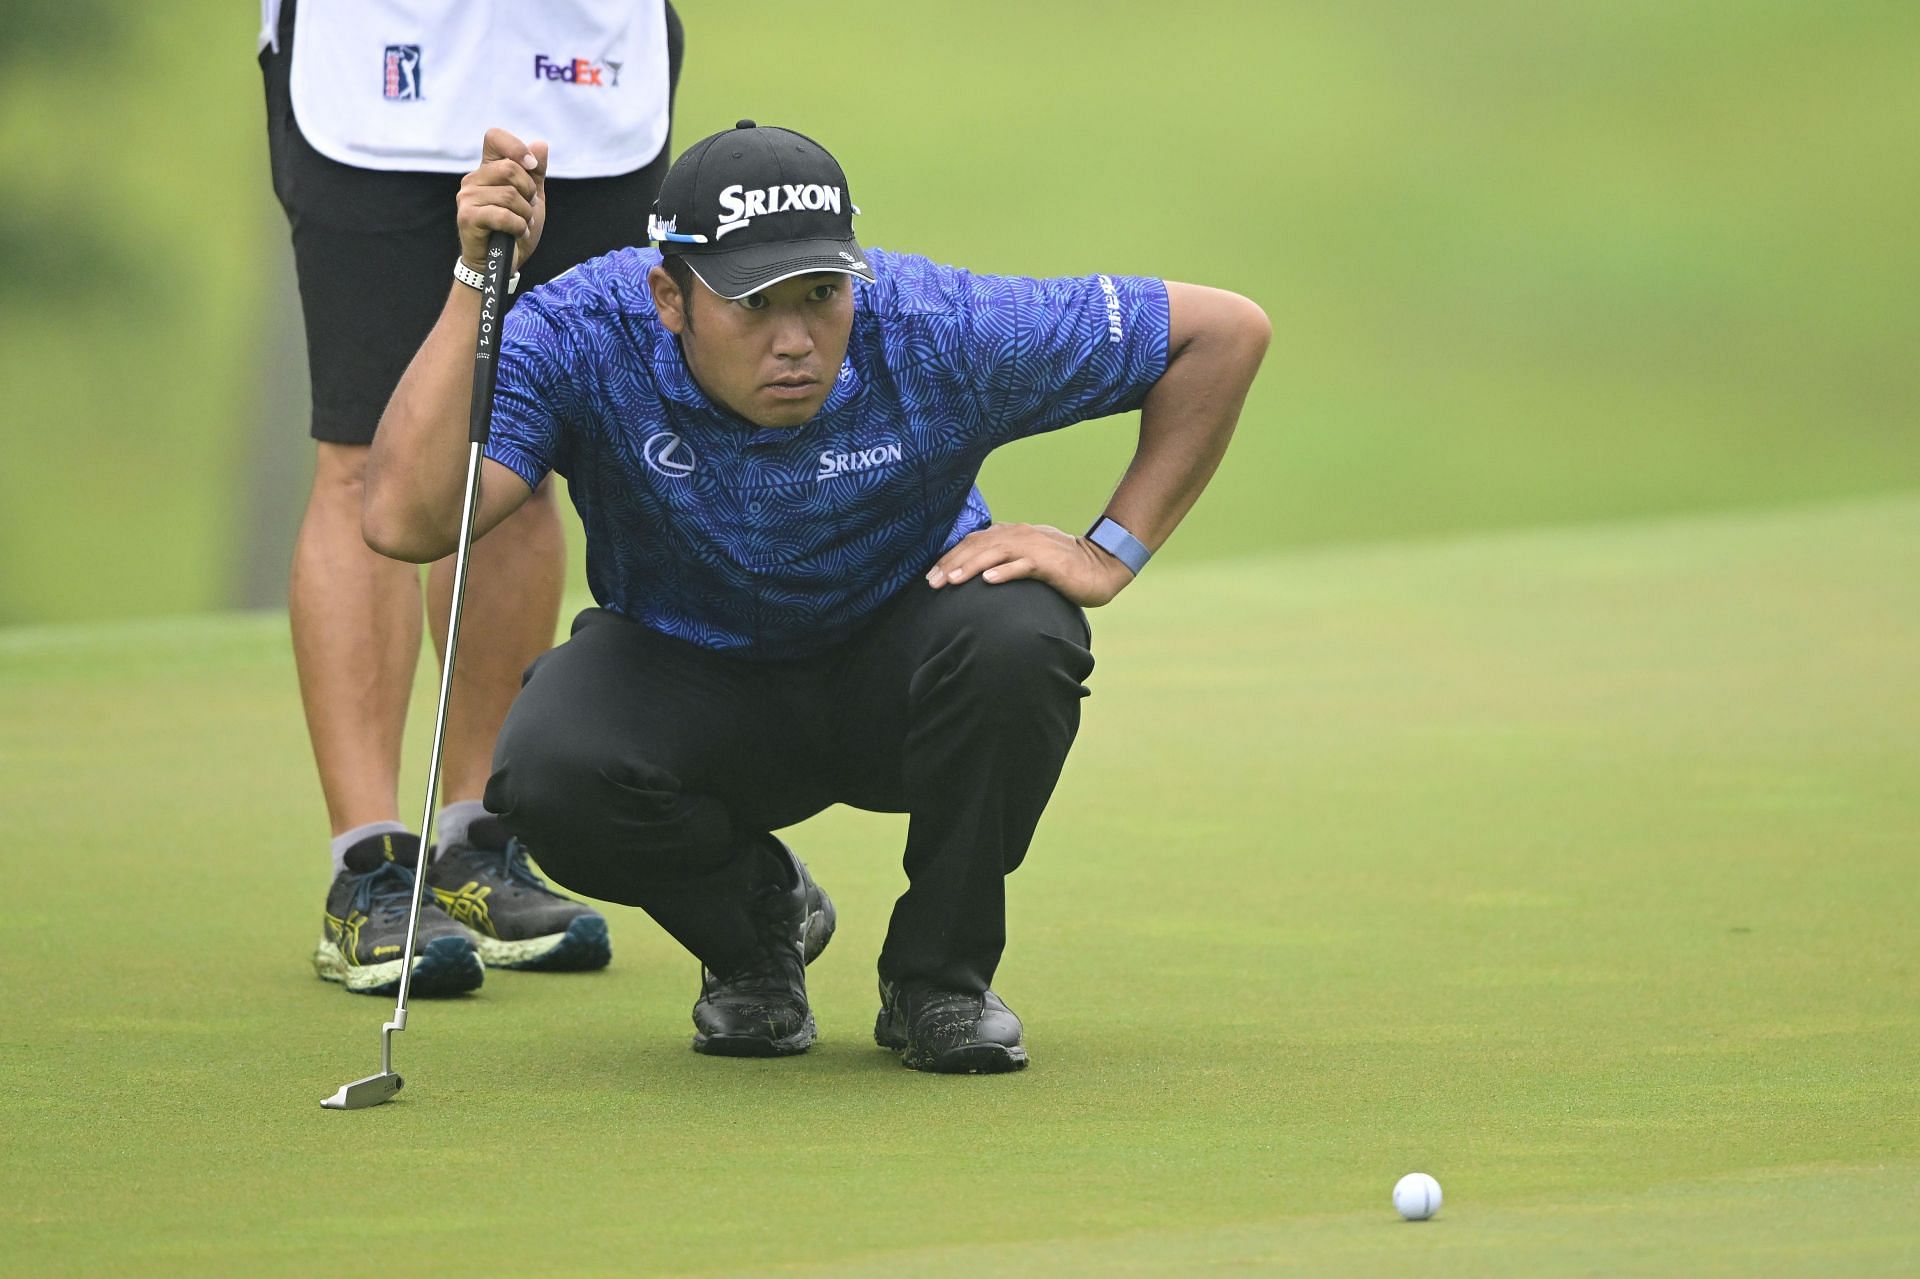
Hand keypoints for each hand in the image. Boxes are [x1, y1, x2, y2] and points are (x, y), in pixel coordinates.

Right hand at [457, 128, 547, 273]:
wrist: (502, 264)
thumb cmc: (514, 230)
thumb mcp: (532, 199)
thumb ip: (535, 173)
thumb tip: (540, 144)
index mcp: (487, 169)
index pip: (495, 137)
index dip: (516, 148)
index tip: (531, 167)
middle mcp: (473, 179)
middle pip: (509, 169)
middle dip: (529, 192)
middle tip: (527, 209)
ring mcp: (467, 197)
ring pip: (509, 195)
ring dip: (525, 214)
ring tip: (521, 224)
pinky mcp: (467, 217)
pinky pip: (503, 215)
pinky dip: (518, 227)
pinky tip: (516, 233)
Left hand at [925, 522, 1136, 606]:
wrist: (1100, 566)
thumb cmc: (1062, 566)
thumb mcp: (1028, 556)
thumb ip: (1005, 557)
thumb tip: (978, 569)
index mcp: (1013, 533)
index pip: (974, 541)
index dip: (951, 556)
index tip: (932, 575)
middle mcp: (1020, 535)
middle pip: (979, 546)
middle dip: (952, 563)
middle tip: (932, 582)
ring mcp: (1034, 547)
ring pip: (995, 553)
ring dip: (971, 566)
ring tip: (952, 580)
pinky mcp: (1049, 563)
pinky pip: (1023, 566)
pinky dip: (1005, 571)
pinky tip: (988, 581)